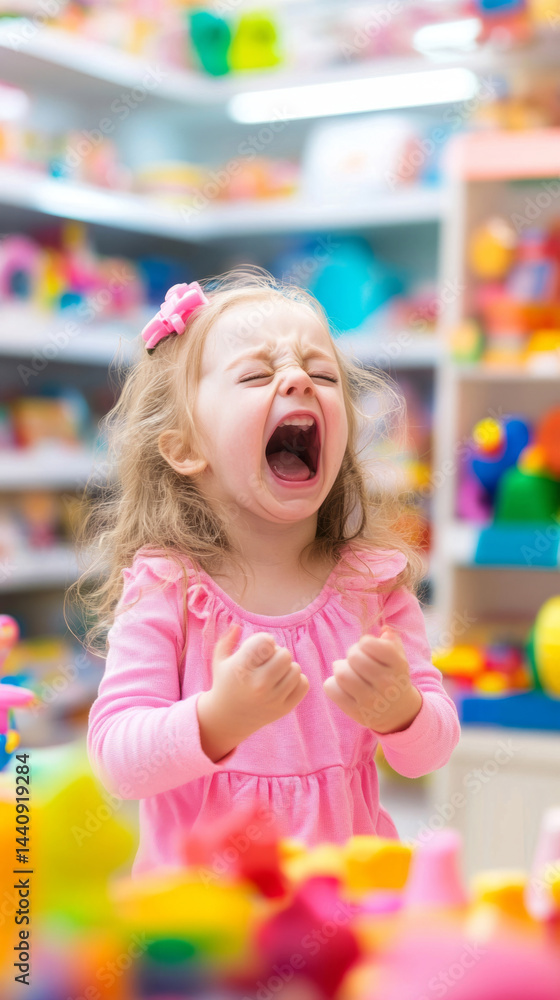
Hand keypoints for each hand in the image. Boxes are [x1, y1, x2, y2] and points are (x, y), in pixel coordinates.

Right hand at [197, 624, 308, 760]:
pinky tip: (283, 682)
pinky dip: (296, 680)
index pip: (266, 641)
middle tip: (267, 661)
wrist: (227, 719)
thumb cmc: (225, 683)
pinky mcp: (284, 709)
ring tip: (275, 672)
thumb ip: (227, 640)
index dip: (264, 640)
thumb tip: (237, 626)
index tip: (258, 649)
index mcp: (241, 669)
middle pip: (285, 654)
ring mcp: (272, 699)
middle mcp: (258, 685)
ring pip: (295, 668)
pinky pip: (303, 684)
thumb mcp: (219, 660)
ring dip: (287, 667)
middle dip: (277, 653)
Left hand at [323, 627, 421, 733]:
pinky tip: (342, 686)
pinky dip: (332, 683)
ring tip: (348, 672)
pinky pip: (331, 689)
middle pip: (353, 657)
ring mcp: (372, 700)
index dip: (364, 642)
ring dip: (341, 669)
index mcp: (398, 665)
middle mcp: (387, 683)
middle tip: (357, 661)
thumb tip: (384, 630)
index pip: (368, 643)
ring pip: (341, 674)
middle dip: (352, 654)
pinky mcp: (357, 713)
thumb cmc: (393, 676)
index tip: (369, 650)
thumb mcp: (398, 657)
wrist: (399, 711)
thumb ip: (391, 640)